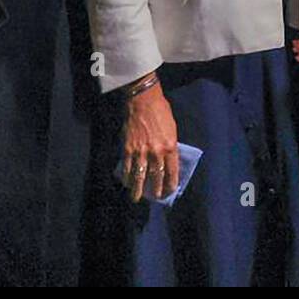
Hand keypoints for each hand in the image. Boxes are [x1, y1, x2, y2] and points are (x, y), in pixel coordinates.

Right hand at [119, 78, 178, 202]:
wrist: (143, 100)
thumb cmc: (161, 112)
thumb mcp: (172, 129)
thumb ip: (170, 146)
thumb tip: (168, 161)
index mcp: (170, 146)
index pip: (172, 171)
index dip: (171, 184)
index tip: (169, 192)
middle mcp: (156, 152)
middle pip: (156, 177)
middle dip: (155, 190)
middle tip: (155, 197)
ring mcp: (141, 151)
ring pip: (139, 176)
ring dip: (137, 189)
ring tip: (136, 197)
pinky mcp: (128, 148)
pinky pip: (127, 167)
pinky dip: (126, 177)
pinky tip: (126, 182)